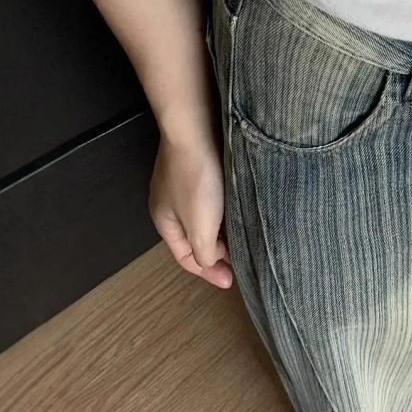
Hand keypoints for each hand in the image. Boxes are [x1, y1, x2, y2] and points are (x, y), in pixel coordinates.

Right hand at [149, 130, 233, 287]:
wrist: (197, 130)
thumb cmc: (196, 179)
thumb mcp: (199, 226)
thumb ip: (203, 251)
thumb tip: (210, 260)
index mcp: (165, 222)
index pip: (185, 257)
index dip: (207, 272)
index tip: (231, 281)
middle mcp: (171, 204)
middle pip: (195, 238)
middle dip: (217, 252)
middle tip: (242, 262)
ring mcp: (185, 184)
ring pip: (207, 218)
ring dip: (225, 232)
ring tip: (247, 240)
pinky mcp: (201, 168)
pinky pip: (215, 199)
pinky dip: (227, 212)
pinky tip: (243, 212)